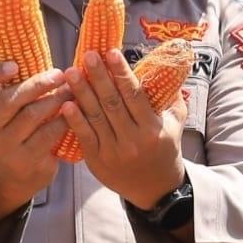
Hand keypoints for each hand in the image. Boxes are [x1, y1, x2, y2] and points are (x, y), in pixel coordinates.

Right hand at [0, 62, 69, 222]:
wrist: (15, 174)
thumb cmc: (12, 128)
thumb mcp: (2, 110)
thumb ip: (10, 85)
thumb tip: (28, 46)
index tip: (15, 65)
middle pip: (11, 99)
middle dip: (39, 84)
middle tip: (60, 74)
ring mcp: (4, 147)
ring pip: (33, 115)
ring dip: (56, 99)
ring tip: (71, 89)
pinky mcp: (26, 161)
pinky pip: (49, 134)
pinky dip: (64, 119)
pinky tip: (73, 110)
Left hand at [60, 49, 187, 209]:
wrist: (156, 189)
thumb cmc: (165, 149)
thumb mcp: (175, 124)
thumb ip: (172, 97)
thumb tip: (168, 68)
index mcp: (152, 127)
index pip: (134, 94)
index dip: (122, 72)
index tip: (111, 52)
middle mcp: (133, 140)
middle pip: (112, 102)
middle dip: (99, 77)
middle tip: (87, 55)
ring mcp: (114, 151)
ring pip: (96, 117)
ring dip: (82, 92)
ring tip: (71, 72)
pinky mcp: (98, 161)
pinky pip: (85, 137)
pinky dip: (75, 120)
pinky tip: (66, 104)